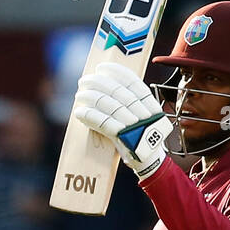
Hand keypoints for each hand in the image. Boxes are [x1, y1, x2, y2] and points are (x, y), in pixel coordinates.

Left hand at [73, 62, 172, 179]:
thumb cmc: (143, 136)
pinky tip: (80, 112)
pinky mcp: (122, 138)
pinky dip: (90, 116)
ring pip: (108, 105)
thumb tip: (109, 83)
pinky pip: (103, 123)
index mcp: (150, 106)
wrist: (149, 161)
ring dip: (90, 98)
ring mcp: (134, 126)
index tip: (101, 67)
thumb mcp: (146, 117)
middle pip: (117, 91)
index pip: (133, 82)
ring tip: (79, 95)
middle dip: (97, 82)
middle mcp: (144, 114)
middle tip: (83, 80)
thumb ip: (133, 102)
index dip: (116, 72)